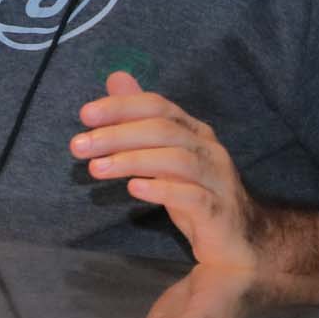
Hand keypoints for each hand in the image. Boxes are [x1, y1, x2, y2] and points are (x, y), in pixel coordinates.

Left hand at [72, 72, 258, 270]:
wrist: (239, 239)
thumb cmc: (196, 192)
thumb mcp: (164, 153)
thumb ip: (141, 118)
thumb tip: (116, 78)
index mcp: (193, 131)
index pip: (158, 106)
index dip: (121, 107)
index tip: (85, 115)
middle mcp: (208, 148)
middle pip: (164, 130)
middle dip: (118, 134)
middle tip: (79, 146)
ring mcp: (216, 178)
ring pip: (177, 160)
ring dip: (133, 161)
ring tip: (96, 168)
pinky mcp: (218, 210)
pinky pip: (192, 196)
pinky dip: (162, 190)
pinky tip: (134, 189)